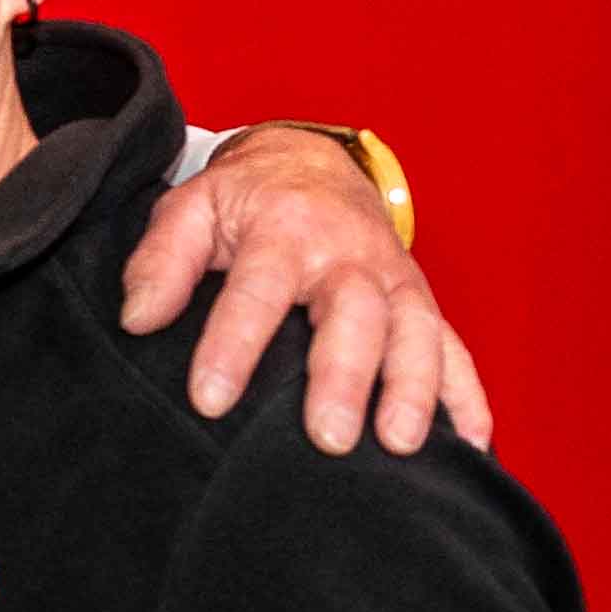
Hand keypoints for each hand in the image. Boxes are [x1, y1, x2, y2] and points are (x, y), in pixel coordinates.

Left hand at [122, 125, 487, 457]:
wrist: (312, 166)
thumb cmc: (245, 202)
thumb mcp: (191, 210)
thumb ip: (160, 261)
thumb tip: (138, 319)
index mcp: (285, 231)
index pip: (258, 290)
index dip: (234, 345)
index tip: (210, 400)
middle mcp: (349, 254)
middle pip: (354, 314)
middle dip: (343, 377)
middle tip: (327, 438)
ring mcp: (394, 279)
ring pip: (415, 332)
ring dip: (412, 389)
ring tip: (400, 445)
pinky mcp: (420, 302)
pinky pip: (453, 347)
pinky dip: (467, 394)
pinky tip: (472, 444)